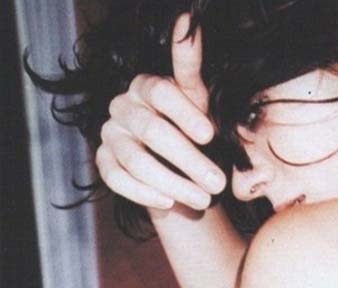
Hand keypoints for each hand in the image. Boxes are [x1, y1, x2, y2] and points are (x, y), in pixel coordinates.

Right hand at [96, 14, 225, 209]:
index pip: (161, 91)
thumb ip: (192, 65)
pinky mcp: (103, 163)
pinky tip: (172, 202)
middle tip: (218, 183)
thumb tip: (188, 17)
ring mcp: (109, 135)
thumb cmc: (195, 131)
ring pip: (136, 161)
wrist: (181, 169)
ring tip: (205, 199)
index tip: (210, 136)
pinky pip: (118, 180)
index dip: (186, 114)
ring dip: (174, 183)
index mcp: (147, 86)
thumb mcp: (202, 101)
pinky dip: (147, 193)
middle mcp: (122, 106)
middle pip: (152, 132)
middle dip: (189, 160)